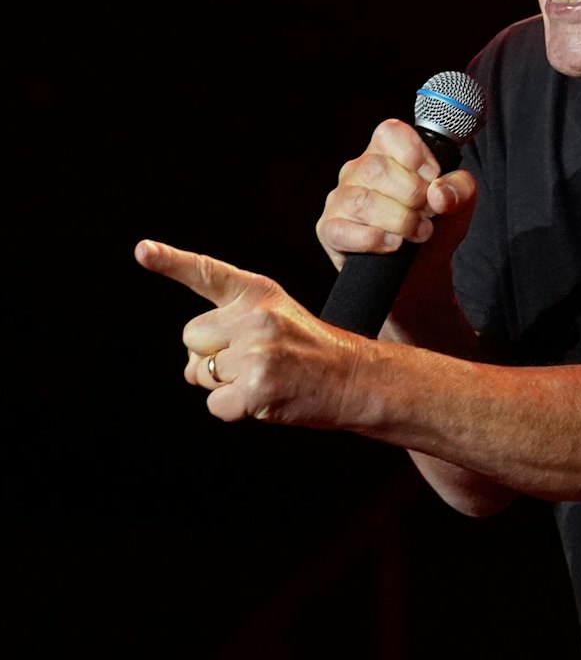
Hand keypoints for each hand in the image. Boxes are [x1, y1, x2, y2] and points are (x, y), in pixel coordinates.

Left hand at [135, 240, 362, 426]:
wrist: (358, 380)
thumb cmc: (312, 353)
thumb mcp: (279, 317)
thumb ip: (233, 323)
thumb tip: (192, 366)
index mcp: (258, 293)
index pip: (206, 273)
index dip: (170, 261)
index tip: (142, 250)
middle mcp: (255, 317)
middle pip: (191, 338)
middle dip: (211, 356)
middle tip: (256, 361)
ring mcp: (256, 352)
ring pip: (200, 373)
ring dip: (223, 384)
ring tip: (265, 378)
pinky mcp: (257, 387)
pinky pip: (216, 405)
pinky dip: (235, 409)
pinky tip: (266, 399)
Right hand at [317, 119, 478, 269]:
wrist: (423, 272)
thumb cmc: (435, 228)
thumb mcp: (459, 204)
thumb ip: (460, 188)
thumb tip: (439, 191)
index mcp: (387, 153)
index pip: (390, 133)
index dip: (416, 154)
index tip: (433, 179)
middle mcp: (358, 171)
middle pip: (376, 168)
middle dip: (412, 194)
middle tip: (428, 213)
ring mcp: (340, 200)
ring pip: (362, 201)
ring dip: (399, 220)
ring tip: (418, 233)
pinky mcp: (330, 230)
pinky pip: (343, 230)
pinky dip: (375, 239)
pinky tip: (394, 245)